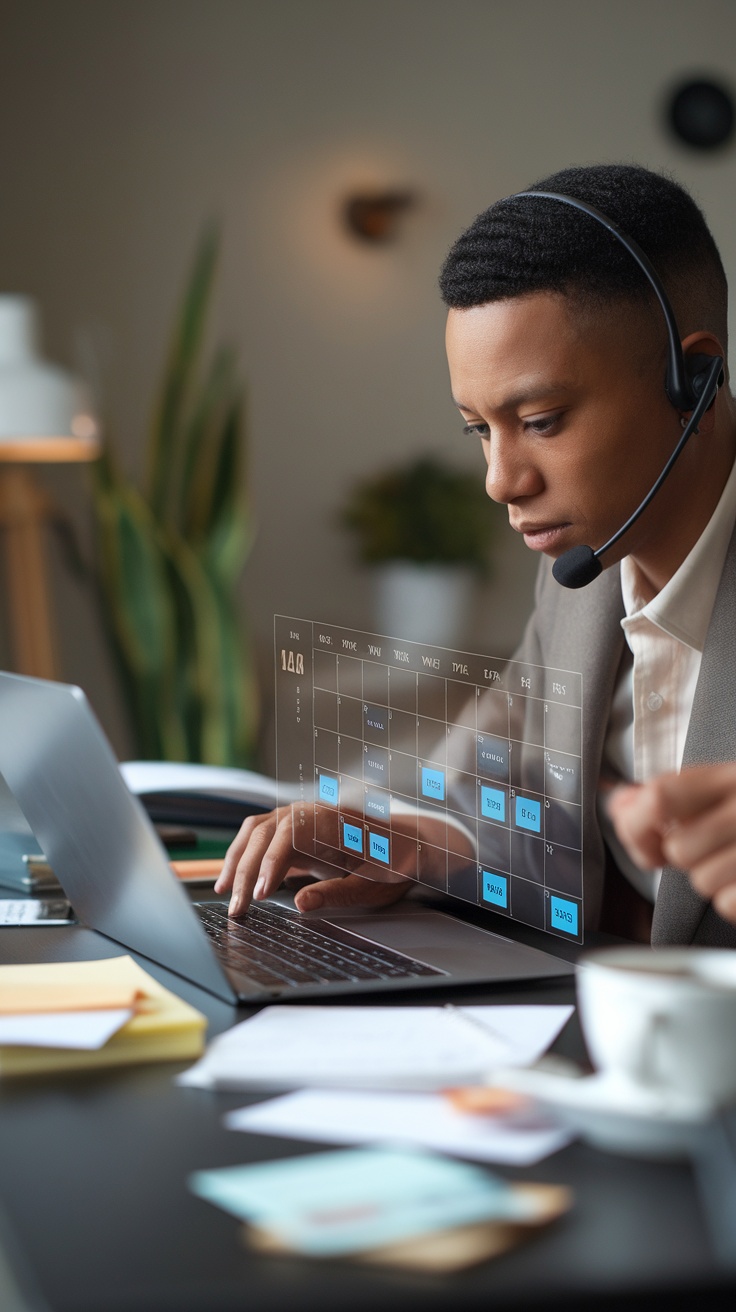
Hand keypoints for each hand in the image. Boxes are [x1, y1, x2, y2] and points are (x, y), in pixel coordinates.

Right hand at [214, 804, 409, 916]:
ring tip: (224, 892)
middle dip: (246, 871)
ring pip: (256, 830)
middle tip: (238, 909)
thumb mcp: (373, 886)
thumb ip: (338, 893)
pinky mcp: (292, 826)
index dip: (271, 864)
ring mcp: (299, 816)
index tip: (260, 894)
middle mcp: (311, 812)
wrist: (404, 843)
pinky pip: (258, 833)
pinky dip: (242, 853)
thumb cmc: (392, 863)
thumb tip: (302, 904)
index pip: (290, 836)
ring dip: (237, 860)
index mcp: (333, 822)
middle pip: (266, 833)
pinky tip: (231, 877)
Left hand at [607, 764, 735, 923]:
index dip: (639, 826)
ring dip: (715, 882)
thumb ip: (672, 794)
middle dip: (689, 859)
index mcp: (732, 776)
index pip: (660, 797)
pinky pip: (729, 904)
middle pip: (680, 849)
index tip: (650, 841)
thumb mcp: (724, 788)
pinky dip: (735, 901)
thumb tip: (619, 803)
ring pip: (704, 882)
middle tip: (716, 850)